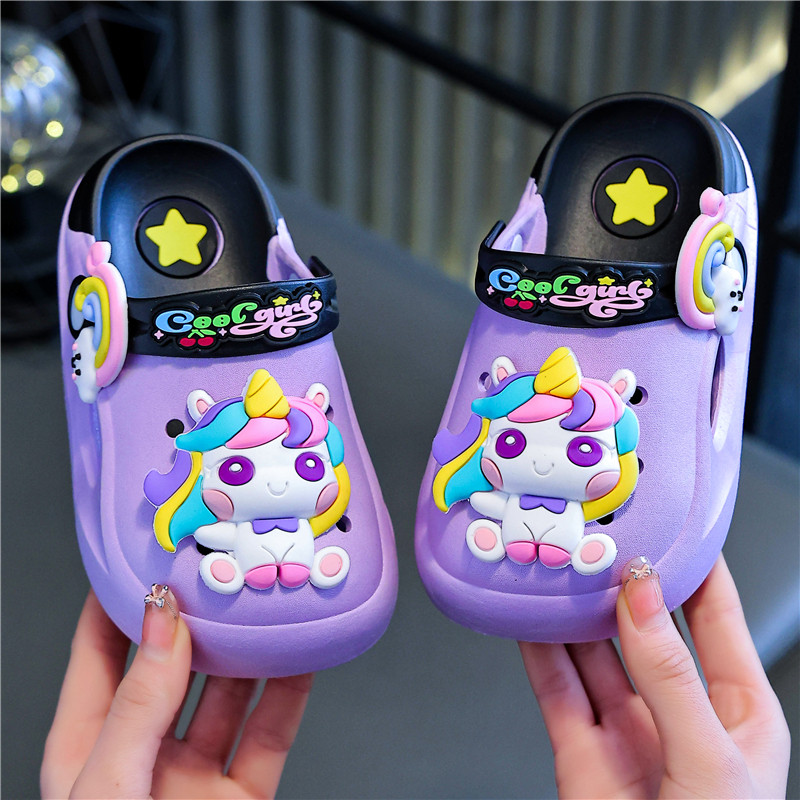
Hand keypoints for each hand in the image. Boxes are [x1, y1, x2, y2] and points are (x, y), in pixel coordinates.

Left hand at [41, 587, 311, 798]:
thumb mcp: (108, 783)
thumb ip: (140, 703)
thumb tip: (163, 623)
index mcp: (89, 748)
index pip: (100, 651)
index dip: (119, 598)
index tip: (147, 551)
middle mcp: (145, 754)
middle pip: (175, 665)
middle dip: (199, 616)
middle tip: (221, 569)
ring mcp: (195, 774)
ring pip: (229, 693)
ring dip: (252, 648)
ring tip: (268, 601)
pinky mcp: (243, 796)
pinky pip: (273, 733)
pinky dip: (291, 692)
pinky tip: (301, 656)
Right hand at [519, 555, 789, 798]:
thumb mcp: (711, 760)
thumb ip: (670, 676)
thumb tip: (641, 599)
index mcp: (737, 712)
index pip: (715, 616)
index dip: (692, 565)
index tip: (665, 523)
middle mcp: (679, 713)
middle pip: (645, 628)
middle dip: (620, 584)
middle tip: (597, 545)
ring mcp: (629, 731)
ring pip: (593, 653)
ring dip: (573, 612)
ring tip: (557, 571)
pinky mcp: (581, 753)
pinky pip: (555, 687)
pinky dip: (537, 650)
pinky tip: (529, 619)